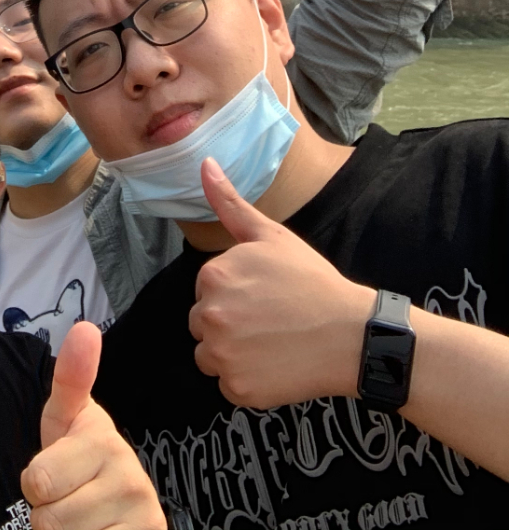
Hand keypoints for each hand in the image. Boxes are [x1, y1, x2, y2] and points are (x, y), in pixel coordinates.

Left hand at [22, 321, 164, 529]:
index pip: (36, 482)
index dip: (35, 484)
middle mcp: (131, 479)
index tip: (55, 472)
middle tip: (68, 500)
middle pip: (48, 520)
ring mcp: (143, 517)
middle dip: (48, 515)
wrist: (123, 508)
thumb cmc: (81, 459)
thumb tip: (86, 327)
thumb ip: (71, 379)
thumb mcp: (67, 419)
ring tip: (83, 520)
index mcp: (104, 440)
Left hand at [190, 158, 373, 408]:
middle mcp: (209, 315)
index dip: (235, 292)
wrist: (350, 334)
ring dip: (233, 353)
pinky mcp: (237, 390)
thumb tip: (203, 162)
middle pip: (204, 323)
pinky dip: (249, 381)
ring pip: (211, 356)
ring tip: (272, 343)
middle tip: (270, 320)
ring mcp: (222, 356)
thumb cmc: (310, 281)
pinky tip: (277, 366)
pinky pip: (229, 386)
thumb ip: (229, 203)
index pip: (206, 289)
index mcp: (212, 276)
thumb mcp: (271, 236)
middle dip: (230, 322)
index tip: (264, 295)